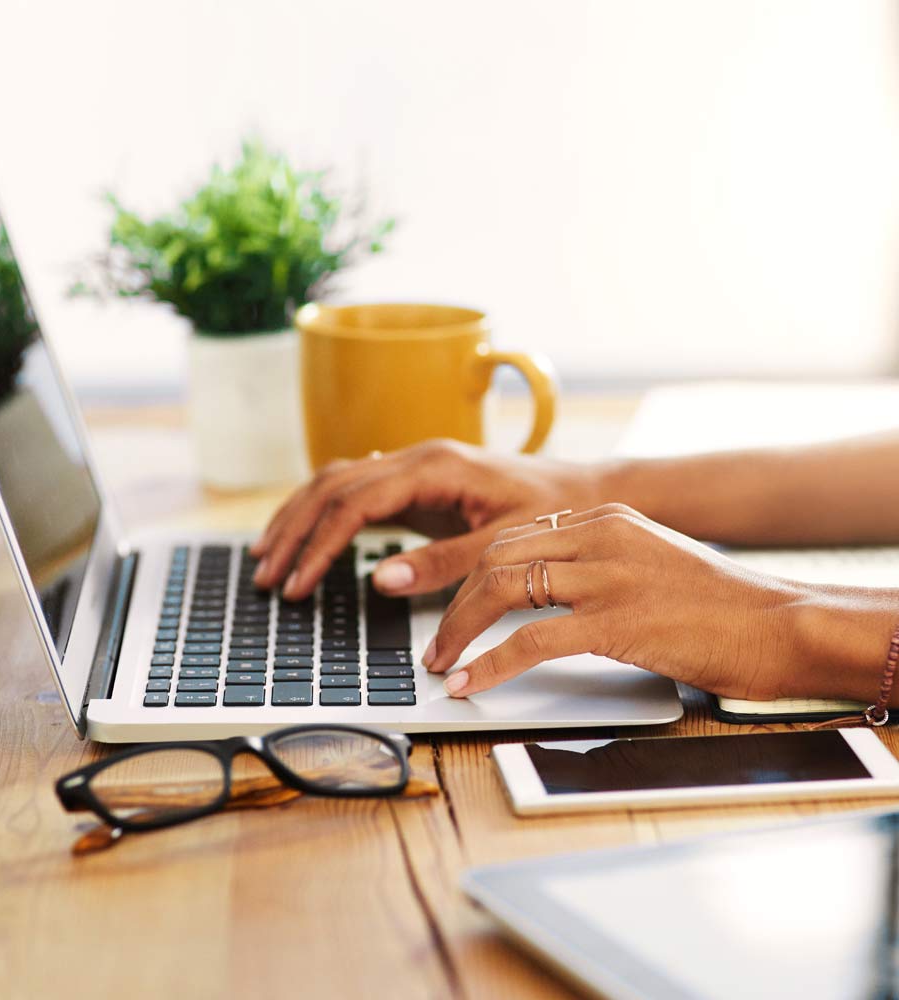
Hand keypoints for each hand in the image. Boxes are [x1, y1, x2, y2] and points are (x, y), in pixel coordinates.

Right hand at [251, 440, 602, 599]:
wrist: (585, 492)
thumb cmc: (554, 513)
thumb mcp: (505, 544)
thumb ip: (445, 562)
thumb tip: (382, 580)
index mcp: (435, 466)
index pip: (354, 502)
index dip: (319, 545)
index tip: (298, 585)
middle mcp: (417, 457)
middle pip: (331, 485)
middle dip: (293, 530)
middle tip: (266, 575)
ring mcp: (414, 466)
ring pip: (336, 481)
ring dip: (298, 517)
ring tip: (268, 556)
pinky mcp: (418, 482)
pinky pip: (355, 489)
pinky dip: (323, 512)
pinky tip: (306, 532)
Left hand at [427, 504, 894, 701]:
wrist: (781, 623)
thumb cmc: (718, 604)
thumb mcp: (648, 562)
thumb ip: (597, 564)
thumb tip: (542, 594)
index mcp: (604, 519)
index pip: (513, 537)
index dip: (471, 573)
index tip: (450, 605)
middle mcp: (600, 536)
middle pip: (496, 557)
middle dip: (454, 603)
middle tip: (435, 642)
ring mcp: (608, 575)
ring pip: (503, 589)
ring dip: (459, 629)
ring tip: (441, 663)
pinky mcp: (619, 620)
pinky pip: (532, 640)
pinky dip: (491, 663)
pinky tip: (471, 682)